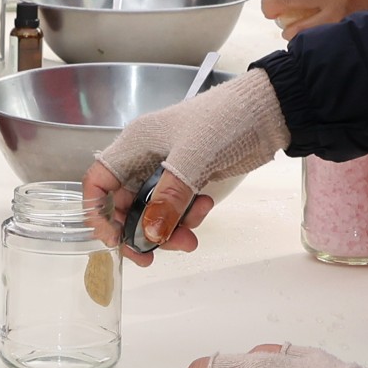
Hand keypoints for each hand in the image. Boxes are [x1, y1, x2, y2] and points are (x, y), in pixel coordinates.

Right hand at [80, 67, 288, 261]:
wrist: (269, 110)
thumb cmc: (224, 122)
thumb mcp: (192, 160)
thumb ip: (168, 199)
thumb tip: (150, 235)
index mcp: (135, 144)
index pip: (99, 181)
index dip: (99, 212)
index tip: (114, 240)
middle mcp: (145, 157)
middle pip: (125, 203)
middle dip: (139, 231)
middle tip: (152, 256)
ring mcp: (168, 168)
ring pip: (153, 210)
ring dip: (168, 228)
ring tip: (191, 236)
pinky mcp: (190, 176)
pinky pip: (176, 206)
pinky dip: (186, 217)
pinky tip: (205, 209)